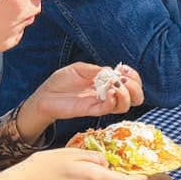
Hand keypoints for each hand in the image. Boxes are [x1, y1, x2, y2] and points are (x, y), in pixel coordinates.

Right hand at [0, 148, 146, 179]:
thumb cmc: (46, 167)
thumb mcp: (72, 153)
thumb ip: (93, 157)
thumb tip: (104, 164)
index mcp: (95, 178)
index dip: (136, 179)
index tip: (145, 176)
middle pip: (105, 179)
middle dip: (97, 169)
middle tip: (76, 159)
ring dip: (85, 175)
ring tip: (64, 167)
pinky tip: (60, 176)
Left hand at [22, 62, 142, 129]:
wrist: (45, 95)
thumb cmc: (61, 81)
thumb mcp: (80, 68)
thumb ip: (97, 70)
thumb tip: (112, 72)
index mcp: (106, 83)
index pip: (130, 83)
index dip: (133, 76)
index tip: (123, 68)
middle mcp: (107, 95)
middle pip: (134, 97)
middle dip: (135, 87)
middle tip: (124, 79)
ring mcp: (100, 104)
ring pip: (125, 105)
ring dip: (126, 94)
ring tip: (116, 86)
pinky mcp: (90, 110)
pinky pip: (107, 109)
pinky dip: (112, 100)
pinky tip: (108, 92)